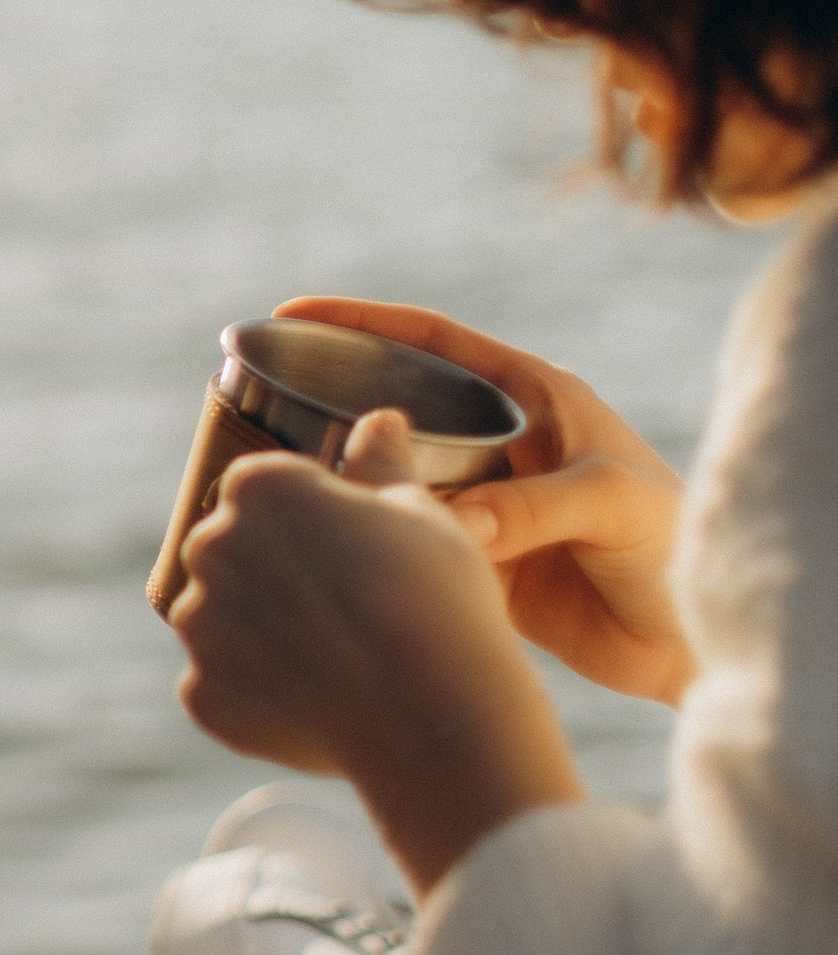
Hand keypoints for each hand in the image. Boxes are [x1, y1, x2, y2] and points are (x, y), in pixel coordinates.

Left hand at [168, 416, 582, 893]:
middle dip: (272, 575)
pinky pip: (220, 686)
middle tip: (341, 609)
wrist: (433, 713)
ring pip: (220, 621)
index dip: (305, 520)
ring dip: (257, 635)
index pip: (261, 491)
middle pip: (231, 553)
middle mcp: (210, 547)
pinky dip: (254, 695)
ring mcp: (199, 624)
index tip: (345, 550)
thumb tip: (380, 422)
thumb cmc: (436, 599)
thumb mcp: (420, 513)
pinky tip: (312, 703)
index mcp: (258, 488)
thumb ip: (382, 463)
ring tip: (329, 661)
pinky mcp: (200, 694)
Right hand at [275, 294, 693, 705]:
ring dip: (346, 481)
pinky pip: (408, 544)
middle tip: (261, 406)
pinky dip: (371, 547)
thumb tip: (442, 522)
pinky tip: (322, 554)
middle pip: (400, 406)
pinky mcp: (475, 565)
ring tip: (277, 485)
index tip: (293, 311)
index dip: (363, 322)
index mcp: (534, 399)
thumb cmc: (673, 547)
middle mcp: (500, 444)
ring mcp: (484, 504)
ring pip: (396, 479)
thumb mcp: (609, 505)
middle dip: (335, 401)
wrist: (693, 642)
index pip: (435, 342)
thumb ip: (528, 506)